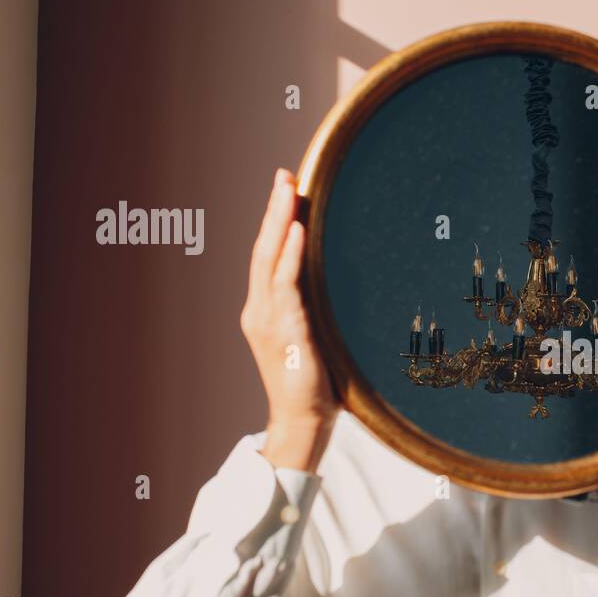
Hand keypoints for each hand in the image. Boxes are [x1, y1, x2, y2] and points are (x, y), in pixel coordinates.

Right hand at [240, 168, 338, 470]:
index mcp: (265, 312)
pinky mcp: (286, 333)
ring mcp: (268, 322)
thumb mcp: (316, 337)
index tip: (286, 189)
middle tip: (283, 175)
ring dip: (279, 222)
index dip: (275, 222)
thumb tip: (337, 284)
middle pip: (263, 250)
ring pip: (270, 261)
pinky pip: (286, 287)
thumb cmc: (314, 384)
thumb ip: (316, 310)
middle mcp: (260, 311)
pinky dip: (290, 257)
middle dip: (273, 210)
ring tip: (289, 190)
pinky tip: (296, 233)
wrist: (304, 422)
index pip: (268, 257)